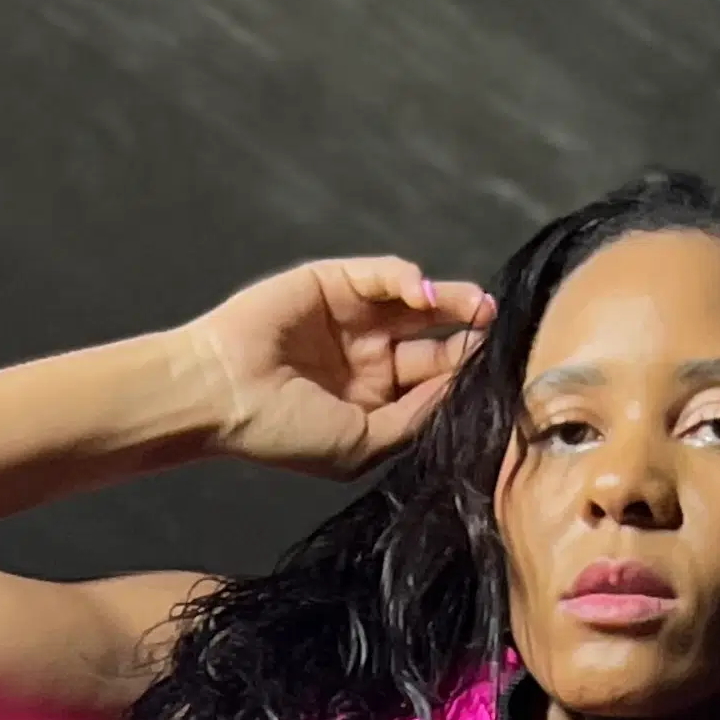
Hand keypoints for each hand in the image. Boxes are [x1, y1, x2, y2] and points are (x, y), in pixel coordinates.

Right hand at [175, 255, 490, 477]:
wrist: (222, 396)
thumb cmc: (283, 432)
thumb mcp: (362, 444)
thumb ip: (414, 419)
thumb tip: (460, 390)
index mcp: (373, 402)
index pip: (431, 383)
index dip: (463, 375)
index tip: (497, 372)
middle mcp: (365, 360)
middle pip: (431, 340)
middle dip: (465, 335)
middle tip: (495, 330)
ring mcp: (350, 319)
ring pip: (414, 303)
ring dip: (450, 300)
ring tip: (480, 306)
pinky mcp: (332, 282)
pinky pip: (381, 275)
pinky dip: (407, 279)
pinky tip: (423, 293)